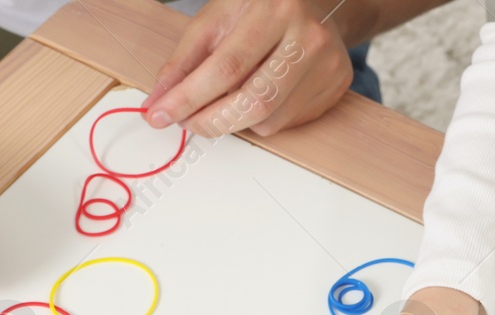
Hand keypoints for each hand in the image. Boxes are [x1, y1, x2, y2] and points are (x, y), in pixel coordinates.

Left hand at [141, 0, 356, 136]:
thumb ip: (185, 60)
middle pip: (253, 101)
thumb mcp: (217, 19)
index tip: (160, 115)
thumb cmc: (262, 8)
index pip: (226, 67)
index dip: (189, 98)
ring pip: (268, 119)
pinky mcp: (335, 87)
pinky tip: (256, 94)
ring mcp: (327, 65)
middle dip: (210, 121)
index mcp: (276, 9)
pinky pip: (285, 123)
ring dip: (234, 121)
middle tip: (186, 122)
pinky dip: (259, 118)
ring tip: (221, 102)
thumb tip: (159, 100)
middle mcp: (308, 37)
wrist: (317, 4)